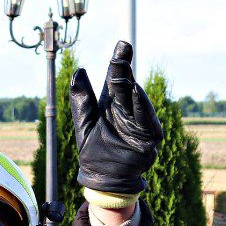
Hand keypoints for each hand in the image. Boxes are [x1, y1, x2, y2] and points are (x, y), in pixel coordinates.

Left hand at [70, 41, 162, 193]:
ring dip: (130, 87)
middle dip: (124, 70)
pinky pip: (146, 121)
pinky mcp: (147, 140)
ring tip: (124, 74)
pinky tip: (135, 92)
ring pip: (137, 102)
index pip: (116, 80)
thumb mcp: (84, 124)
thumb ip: (81, 100)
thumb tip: (78, 71)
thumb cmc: (94, 153)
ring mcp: (139, 126)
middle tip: (122, 51)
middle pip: (126, 87)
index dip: (118, 63)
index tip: (121, 44)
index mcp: (112, 107)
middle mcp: (127, 113)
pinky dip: (141, 107)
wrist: (102, 181)